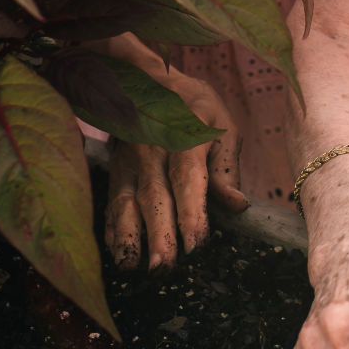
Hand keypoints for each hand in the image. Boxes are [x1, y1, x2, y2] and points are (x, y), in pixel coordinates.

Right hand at [104, 60, 246, 269]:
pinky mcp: (115, 170)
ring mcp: (129, 162)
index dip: (190, 213)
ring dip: (128, 237)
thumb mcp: (222, 127)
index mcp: (185, 140)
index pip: (187, 180)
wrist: (149, 80)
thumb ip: (226, 168)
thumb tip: (237, 205)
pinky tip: (115, 252)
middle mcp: (152, 152)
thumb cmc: (195, 108)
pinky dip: (112, 229)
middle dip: (158, 234)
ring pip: (126, 203)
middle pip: (154, 197)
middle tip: (163, 268)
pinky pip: (111, 202)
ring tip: (130, 267)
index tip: (195, 244)